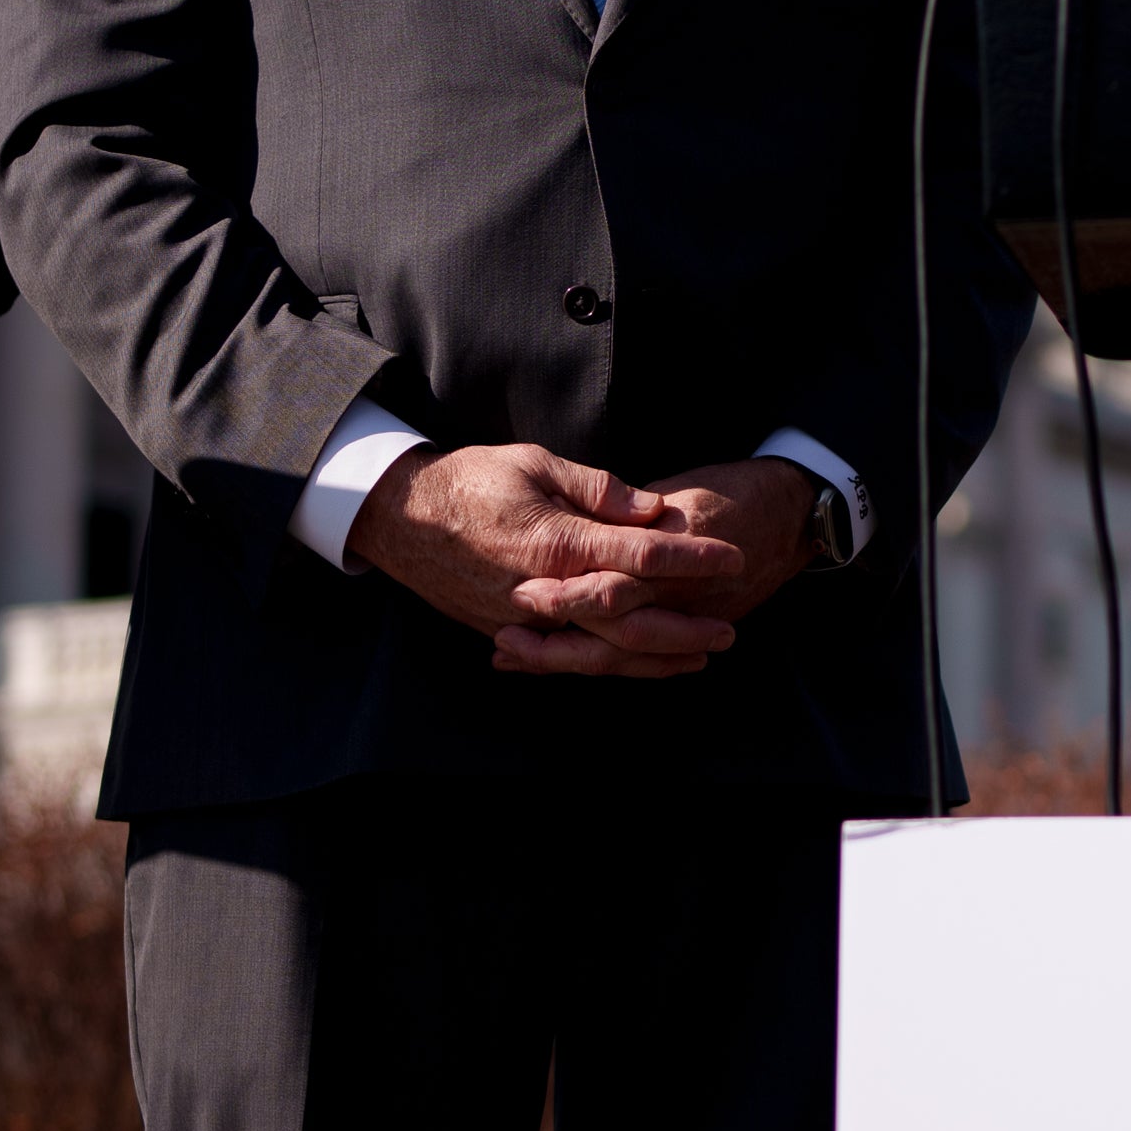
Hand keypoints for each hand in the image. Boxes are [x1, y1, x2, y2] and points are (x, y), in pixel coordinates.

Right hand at [356, 442, 755, 678]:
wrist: (399, 518)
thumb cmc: (469, 481)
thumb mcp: (535, 463)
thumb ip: (598, 489)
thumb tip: (652, 509)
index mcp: (557, 543)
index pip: (641, 557)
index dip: (692, 559)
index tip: (731, 558)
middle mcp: (545, 592)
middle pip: (630, 622)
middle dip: (684, 630)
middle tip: (728, 631)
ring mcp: (526, 621)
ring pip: (602, 653)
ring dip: (654, 659)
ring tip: (698, 657)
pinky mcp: (509, 633)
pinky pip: (567, 661)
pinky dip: (607, 667)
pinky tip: (637, 667)